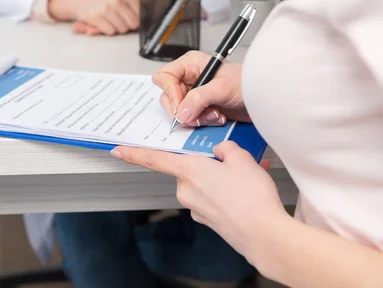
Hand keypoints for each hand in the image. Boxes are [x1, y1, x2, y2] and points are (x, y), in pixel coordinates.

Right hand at [69, 0, 139, 35]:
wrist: (84, 2)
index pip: (142, 13)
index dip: (138, 17)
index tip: (133, 14)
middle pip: (134, 23)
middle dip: (129, 24)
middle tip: (122, 18)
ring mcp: (105, 8)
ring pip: (122, 29)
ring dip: (119, 28)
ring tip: (112, 19)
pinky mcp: (95, 17)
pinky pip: (110, 31)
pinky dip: (108, 30)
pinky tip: (104, 22)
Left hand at [111, 141, 288, 265]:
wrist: (264, 234)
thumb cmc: (251, 198)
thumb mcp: (242, 158)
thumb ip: (226, 148)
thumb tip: (220, 151)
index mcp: (189, 172)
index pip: (155, 159)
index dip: (134, 153)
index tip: (118, 151)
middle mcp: (187, 191)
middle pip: (190, 168)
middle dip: (209, 162)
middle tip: (233, 159)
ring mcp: (196, 207)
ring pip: (204, 182)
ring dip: (221, 177)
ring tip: (248, 176)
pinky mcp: (208, 219)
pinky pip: (213, 197)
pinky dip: (226, 192)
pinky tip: (245, 191)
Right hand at [152, 51, 249, 126]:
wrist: (263, 99)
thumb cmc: (247, 83)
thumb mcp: (222, 88)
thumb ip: (199, 99)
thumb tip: (181, 114)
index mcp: (190, 64)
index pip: (164, 77)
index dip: (170, 93)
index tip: (181, 107)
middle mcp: (189, 78)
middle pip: (168, 97)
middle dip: (184, 109)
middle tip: (198, 115)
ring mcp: (193, 95)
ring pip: (178, 111)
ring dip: (196, 117)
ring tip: (215, 115)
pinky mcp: (200, 108)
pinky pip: (189, 119)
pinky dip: (201, 122)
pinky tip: (217, 118)